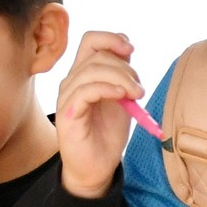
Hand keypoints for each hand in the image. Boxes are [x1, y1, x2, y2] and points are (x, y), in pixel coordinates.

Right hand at [54, 30, 143, 198]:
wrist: (98, 167)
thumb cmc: (107, 134)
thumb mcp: (122, 99)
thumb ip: (122, 76)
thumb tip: (127, 50)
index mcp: (84, 74)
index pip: (91, 40)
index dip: (112, 38)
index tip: (131, 50)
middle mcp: (72, 81)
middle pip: (95, 53)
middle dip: (124, 66)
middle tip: (139, 89)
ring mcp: (67, 96)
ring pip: (91, 69)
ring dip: (120, 78)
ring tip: (135, 96)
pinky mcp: (67, 113)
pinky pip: (85, 90)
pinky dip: (107, 88)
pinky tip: (121, 97)